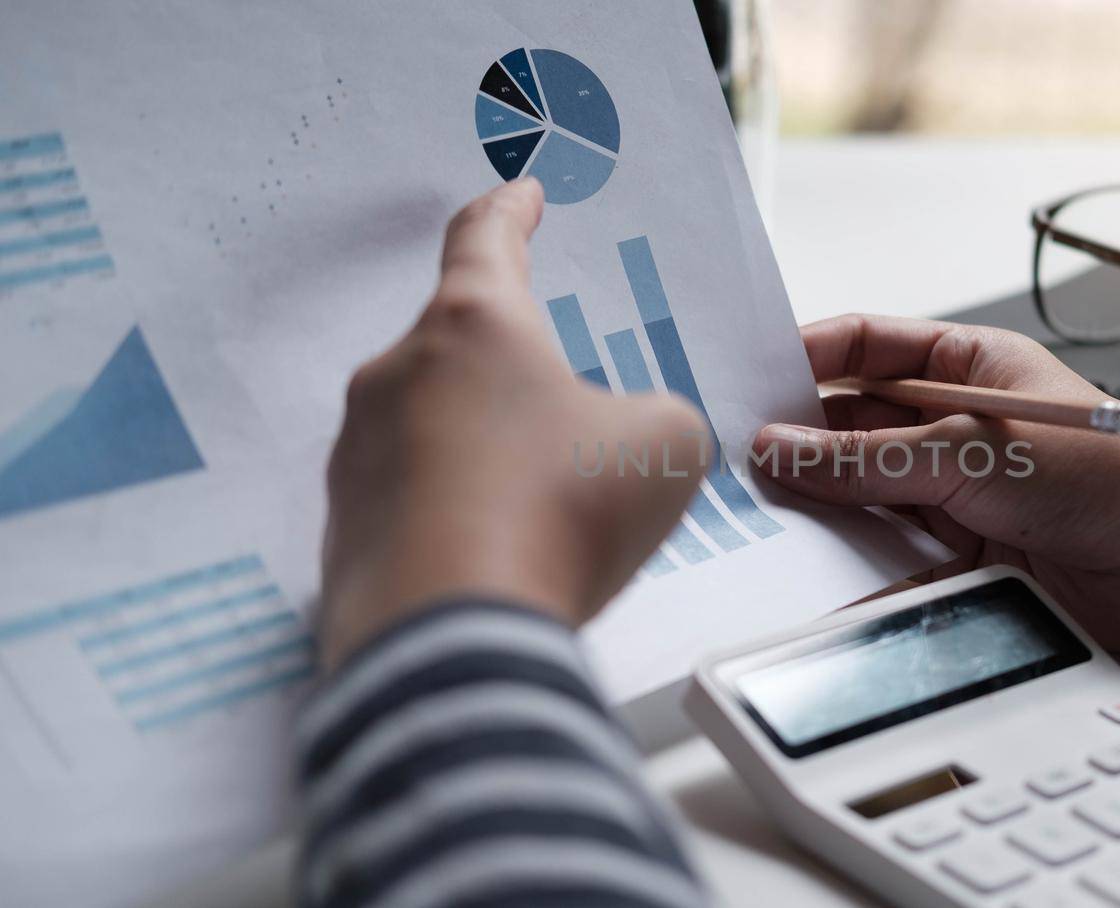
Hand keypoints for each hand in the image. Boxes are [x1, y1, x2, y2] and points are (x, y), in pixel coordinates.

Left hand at [319, 180, 705, 667]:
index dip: (512, 211)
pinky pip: (410, 499)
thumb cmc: (562, 515)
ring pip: (433, 427)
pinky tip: (499, 561)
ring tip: (541, 514)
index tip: (522, 194)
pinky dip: (455, 514)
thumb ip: (654, 415)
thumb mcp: (665, 445)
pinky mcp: (341, 527)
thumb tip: (623, 434)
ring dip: (485, 451)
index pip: (485, 239)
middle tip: (568, 419)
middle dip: (514, 374)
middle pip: (461, 346)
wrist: (454, 640)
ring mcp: (357, 451)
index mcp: (475, 326)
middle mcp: (398, 373)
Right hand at [754, 314, 1119, 653]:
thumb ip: (871, 457)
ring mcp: (949, 489)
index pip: (864, 346)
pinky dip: (846, 557)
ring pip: (858, 490)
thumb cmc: (1108, 475)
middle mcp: (947, 423)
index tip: (745, 379)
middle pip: (849, 423)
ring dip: (814, 503)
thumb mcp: (975, 451)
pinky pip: (882, 548)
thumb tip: (780, 450)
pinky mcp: (954, 553)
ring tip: (751, 515)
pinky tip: (805, 565)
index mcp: (962, 366)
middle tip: (731, 460)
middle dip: (795, 441)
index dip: (803, 357)